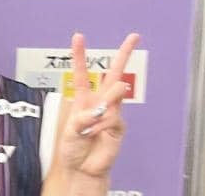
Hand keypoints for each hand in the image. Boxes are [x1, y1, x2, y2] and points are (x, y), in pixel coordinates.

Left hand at [56, 32, 139, 177]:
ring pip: (115, 95)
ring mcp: (111, 112)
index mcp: (83, 98)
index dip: (80, 55)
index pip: (82, 73)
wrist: (82, 168)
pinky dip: (101, 126)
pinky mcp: (119, 125)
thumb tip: (106, 104)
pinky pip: (112, 118)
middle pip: (114, 74)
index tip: (78, 37)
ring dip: (105, 105)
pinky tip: (95, 134)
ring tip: (92, 122)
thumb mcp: (70, 128)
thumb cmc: (73, 148)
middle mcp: (99, 102)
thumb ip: (85, 114)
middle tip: (134, 37)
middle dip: (124, 54)